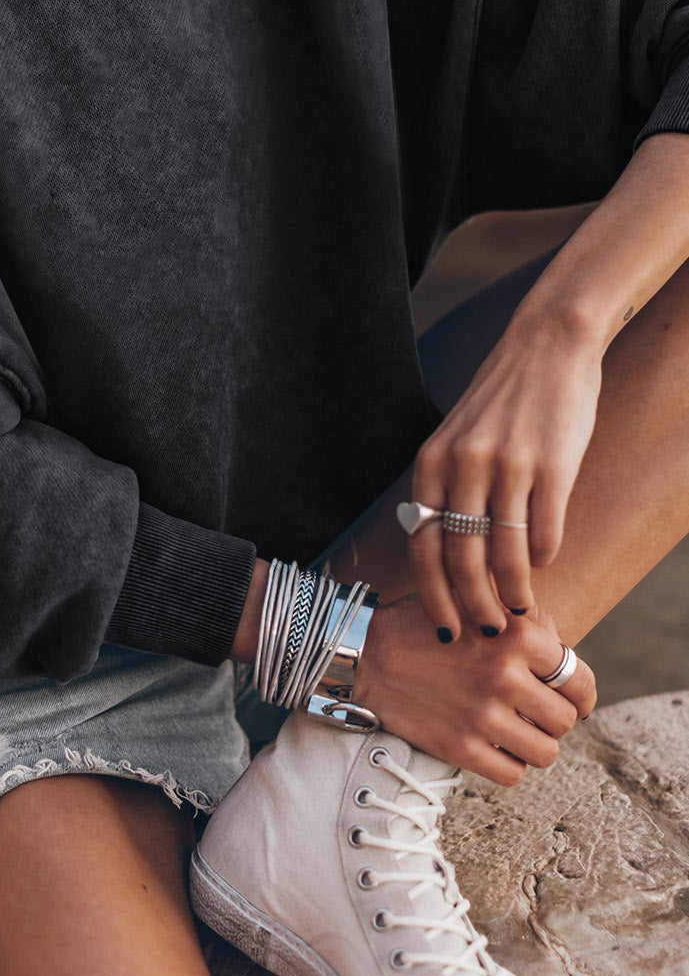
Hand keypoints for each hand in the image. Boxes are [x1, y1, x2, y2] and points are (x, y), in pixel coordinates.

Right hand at [350, 592, 596, 786]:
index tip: (573, 701)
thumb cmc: (425, 626)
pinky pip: (513, 775)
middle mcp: (504, 676)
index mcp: (516, 636)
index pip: (579, 680)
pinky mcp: (459, 747)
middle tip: (535, 714)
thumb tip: (564, 650)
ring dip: (535, 745)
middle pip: (565, 720)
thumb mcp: (476, 602)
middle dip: (553, 719)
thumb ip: (525, 619)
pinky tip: (494, 748)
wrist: (365, 654)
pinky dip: (509, 766)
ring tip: (516, 732)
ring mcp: (482, 716)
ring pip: (546, 753)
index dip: (581, 695)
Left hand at [409, 314, 602, 637]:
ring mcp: (508, 465)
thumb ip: (446, 489)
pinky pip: (544, 532)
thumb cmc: (501, 401)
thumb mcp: (455, 439)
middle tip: (487, 631)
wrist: (547, 345)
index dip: (433, 594)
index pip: (422, 545)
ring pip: (505, 555)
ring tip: (521, 610)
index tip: (444, 626)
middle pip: (461, 560)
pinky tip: (543, 563)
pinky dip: (543, 558)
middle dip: (473, 607)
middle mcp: (463, 465)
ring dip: (513, 593)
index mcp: (432, 462)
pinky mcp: (553, 465)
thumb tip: (446, 556)